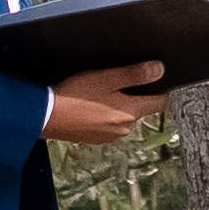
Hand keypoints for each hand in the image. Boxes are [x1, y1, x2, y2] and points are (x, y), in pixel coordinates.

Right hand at [40, 71, 167, 146]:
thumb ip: (135, 74)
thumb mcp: (107, 78)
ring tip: (100, 92)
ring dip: (118, 106)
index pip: (161, 103)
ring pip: (124, 117)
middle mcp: (125, 129)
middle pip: (141, 109)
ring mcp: (110, 136)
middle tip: (118, 80)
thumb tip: (160, 70)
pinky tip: (90, 105)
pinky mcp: (96, 139)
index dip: (162, 89)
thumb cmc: (76, 95)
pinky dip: (104, 115)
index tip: (155, 78)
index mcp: (131, 113)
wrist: (46, 116)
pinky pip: (108, 124)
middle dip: (135, 95)